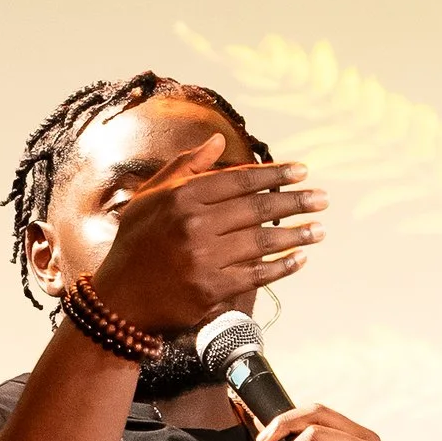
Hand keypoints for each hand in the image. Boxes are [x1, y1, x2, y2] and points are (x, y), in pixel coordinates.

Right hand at [96, 137, 326, 337]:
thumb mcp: (150, 196)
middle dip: (296, 202)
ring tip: (321, 230)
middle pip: (258, 209)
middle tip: (322, 199)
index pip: (240, 180)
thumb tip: (218, 139)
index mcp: (181, 196)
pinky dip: (283, 267)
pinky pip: (257, 275)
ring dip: (297, 235)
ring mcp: (205, 259)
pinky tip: (300, 259)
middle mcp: (195, 225)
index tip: (302, 171)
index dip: (275, 174)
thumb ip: (186, 166)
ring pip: (262, 242)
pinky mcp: (212, 290)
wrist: (119, 301)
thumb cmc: (136, 244)